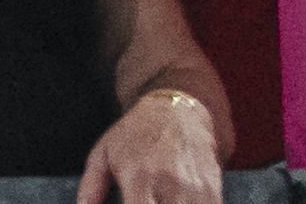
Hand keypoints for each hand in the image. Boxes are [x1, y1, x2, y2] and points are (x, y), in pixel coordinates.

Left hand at [79, 91, 228, 203]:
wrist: (176, 111)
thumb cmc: (135, 135)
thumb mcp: (104, 153)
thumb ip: (91, 186)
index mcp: (139, 178)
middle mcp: (169, 185)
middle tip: (147, 202)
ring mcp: (195, 189)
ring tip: (160, 200)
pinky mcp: (213, 190)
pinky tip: (178, 202)